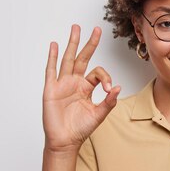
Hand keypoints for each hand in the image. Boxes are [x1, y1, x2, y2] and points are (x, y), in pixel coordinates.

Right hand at [42, 24, 120, 150]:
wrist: (65, 141)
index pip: (97, 73)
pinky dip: (53, 58)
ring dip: (72, 44)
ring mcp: (62, 84)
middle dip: (89, 43)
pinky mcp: (51, 89)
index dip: (106, 77)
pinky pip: (51, 71)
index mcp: (86, 88)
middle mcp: (74, 83)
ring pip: (68, 60)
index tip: (109, 89)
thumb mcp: (99, 115)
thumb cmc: (80, 129)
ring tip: (76, 28)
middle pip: (83, 58)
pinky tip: (55, 46)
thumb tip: (118, 88)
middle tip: (97, 29)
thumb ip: (109, 102)